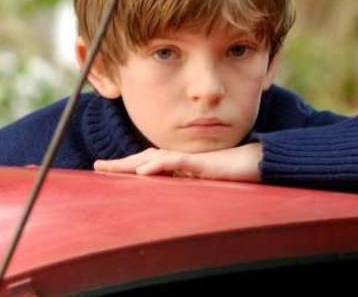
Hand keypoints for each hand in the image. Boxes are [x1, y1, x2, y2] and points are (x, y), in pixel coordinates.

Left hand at [93, 142, 262, 182]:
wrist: (259, 163)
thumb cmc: (236, 174)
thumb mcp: (207, 184)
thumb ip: (190, 185)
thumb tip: (173, 199)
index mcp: (183, 165)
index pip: (150, 163)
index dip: (129, 166)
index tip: (107, 170)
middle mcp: (183, 159)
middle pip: (146, 158)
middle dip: (121, 164)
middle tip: (97, 166)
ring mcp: (192, 160)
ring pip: (156, 158)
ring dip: (132, 163)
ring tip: (109, 168)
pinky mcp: (203, 164)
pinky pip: (178, 162)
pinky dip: (159, 165)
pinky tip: (144, 171)